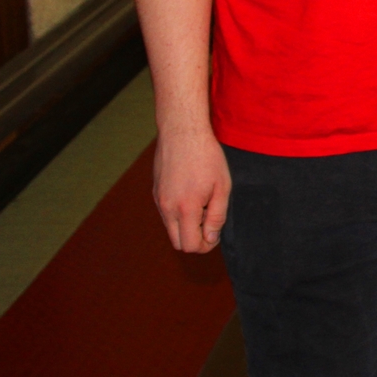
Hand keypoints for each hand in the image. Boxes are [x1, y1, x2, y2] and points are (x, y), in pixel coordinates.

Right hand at [153, 125, 230, 253]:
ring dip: (186, 226)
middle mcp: (167, 208)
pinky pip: (166, 214)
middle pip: (178, 243)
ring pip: (171, 229)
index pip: (191, 245)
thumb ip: (217, 215)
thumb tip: (210, 237)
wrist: (182, 131)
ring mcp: (159, 200)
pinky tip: (191, 194)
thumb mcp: (222, 186)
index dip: (207, 244)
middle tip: (209, 219)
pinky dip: (178, 214)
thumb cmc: (207, 156)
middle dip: (195, 239)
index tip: (216, 230)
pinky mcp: (155, 192)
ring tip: (201, 203)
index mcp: (186, 208)